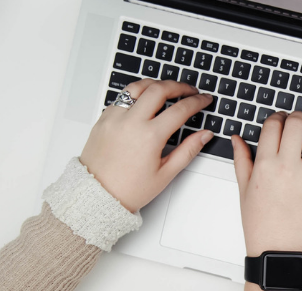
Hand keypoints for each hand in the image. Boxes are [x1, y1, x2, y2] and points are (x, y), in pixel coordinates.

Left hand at [80, 79, 213, 212]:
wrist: (96, 196)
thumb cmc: (129, 189)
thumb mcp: (166, 173)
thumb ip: (188, 150)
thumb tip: (204, 135)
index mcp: (149, 136)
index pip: (180, 109)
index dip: (197, 101)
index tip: (204, 100)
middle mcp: (131, 122)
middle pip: (159, 89)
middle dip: (179, 86)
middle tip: (190, 90)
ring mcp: (114, 118)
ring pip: (137, 87)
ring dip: (156, 84)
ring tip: (167, 89)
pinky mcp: (103, 119)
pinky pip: (122, 98)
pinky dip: (136, 94)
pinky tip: (144, 101)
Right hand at [232, 111, 301, 290]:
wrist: (278, 251)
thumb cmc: (261, 225)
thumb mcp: (244, 190)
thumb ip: (242, 160)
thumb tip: (237, 139)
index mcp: (265, 165)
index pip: (273, 125)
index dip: (277, 117)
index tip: (280, 119)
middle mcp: (287, 167)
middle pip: (296, 124)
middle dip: (298, 116)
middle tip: (299, 119)